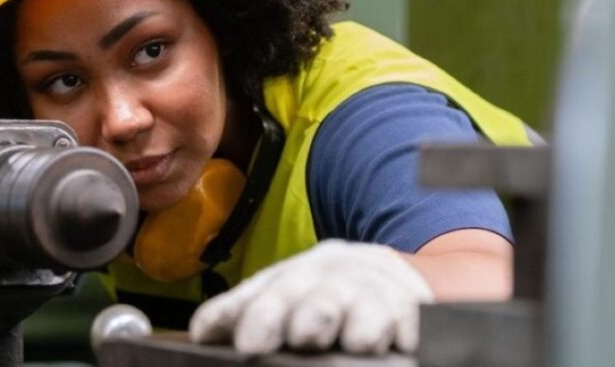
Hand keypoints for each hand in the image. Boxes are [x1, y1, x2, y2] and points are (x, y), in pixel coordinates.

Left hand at [189, 239, 432, 354]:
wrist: (386, 271)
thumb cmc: (321, 291)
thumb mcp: (283, 292)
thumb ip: (242, 312)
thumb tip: (201, 333)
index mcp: (296, 276)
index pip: (269, 293)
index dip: (255, 315)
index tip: (242, 342)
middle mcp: (335, 281)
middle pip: (321, 298)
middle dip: (312, 315)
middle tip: (301, 336)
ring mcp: (377, 296)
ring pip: (370, 309)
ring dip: (363, 326)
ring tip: (357, 341)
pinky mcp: (414, 313)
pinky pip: (414, 322)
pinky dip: (409, 332)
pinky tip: (404, 343)